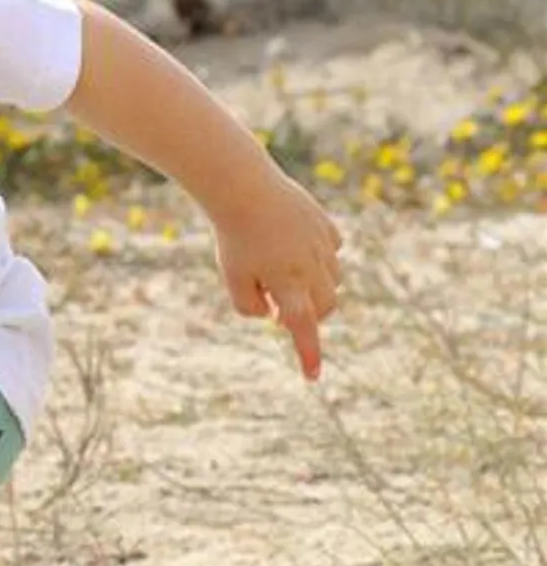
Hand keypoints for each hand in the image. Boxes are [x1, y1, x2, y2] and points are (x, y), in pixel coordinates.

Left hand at [212, 172, 343, 379]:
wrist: (243, 188)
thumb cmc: (235, 238)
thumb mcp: (233, 278)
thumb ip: (250, 307)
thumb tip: (274, 314)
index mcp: (287, 284)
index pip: (302, 328)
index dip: (308, 354)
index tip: (312, 376)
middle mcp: (311, 268)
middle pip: (326, 308)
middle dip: (310, 315)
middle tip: (279, 306)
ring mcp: (323, 246)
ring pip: (333, 280)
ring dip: (315, 286)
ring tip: (283, 271)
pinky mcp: (326, 227)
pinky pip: (332, 251)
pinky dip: (319, 258)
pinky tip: (297, 247)